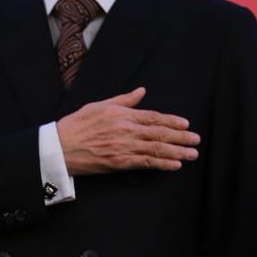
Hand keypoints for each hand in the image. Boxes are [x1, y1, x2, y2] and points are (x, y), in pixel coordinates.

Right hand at [57, 87, 199, 174]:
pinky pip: (145, 163)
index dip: (172, 121)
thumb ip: (124, 100)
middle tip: (196, 140)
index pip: (153, 117)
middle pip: (159, 134)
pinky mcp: (119, 162)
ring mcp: (124, 147)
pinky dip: (162, 164)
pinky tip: (175, 165)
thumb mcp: (100, 105)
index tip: (186, 124)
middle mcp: (127, 130)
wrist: (60, 147)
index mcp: (123, 115)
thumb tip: (141, 91)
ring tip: (192, 154)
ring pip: (156, 149)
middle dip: (181, 138)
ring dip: (177, 152)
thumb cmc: (78, 124)